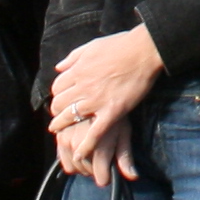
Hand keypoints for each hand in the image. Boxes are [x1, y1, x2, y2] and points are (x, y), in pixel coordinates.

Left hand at [47, 25, 164, 180]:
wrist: (143, 51)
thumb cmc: (120, 45)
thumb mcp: (91, 45)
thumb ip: (73, 57)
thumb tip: (59, 67)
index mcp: (78, 70)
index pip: (57, 87)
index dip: (57, 94)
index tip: (61, 98)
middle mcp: (83, 86)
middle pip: (59, 103)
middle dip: (57, 111)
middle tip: (59, 116)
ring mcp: (96, 100)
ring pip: (71, 117)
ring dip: (62, 126)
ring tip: (59, 133)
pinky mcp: (112, 111)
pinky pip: (94, 133)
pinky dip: (85, 146)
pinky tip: (79, 154)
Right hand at [57, 109, 139, 184]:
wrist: (98, 87)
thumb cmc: (116, 110)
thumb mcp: (124, 131)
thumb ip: (125, 156)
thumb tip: (133, 177)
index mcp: (99, 147)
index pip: (101, 178)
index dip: (106, 176)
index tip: (108, 170)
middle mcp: (80, 145)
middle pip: (86, 172)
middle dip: (94, 169)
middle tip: (99, 157)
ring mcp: (66, 139)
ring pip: (73, 166)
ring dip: (81, 163)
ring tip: (89, 151)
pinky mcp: (58, 133)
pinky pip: (61, 156)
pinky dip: (69, 155)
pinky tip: (78, 144)